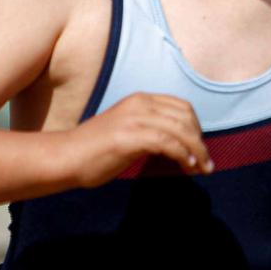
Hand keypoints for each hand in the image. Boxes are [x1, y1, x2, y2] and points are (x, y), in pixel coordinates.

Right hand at [64, 92, 213, 186]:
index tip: (200, 149)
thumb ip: (149, 131)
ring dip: (197, 151)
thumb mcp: (126, 131)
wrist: (65, 157)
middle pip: (186, 117)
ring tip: (202, 169)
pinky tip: (187, 167)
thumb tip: (176, 146)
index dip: (196, 128)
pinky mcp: (130, 137)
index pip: (182, 107)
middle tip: (205, 163)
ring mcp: (134, 119)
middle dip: (200, 140)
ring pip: (181, 129)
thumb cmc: (93, 151)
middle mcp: (139, 104)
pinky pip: (168, 143)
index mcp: (139, 100)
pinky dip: (183, 155)